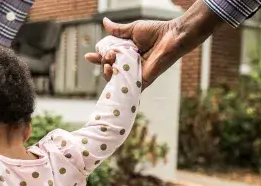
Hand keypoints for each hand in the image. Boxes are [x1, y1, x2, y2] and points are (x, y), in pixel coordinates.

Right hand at [85, 3, 221, 87]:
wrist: (172, 36)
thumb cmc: (156, 31)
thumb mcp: (133, 29)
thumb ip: (118, 30)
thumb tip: (104, 22)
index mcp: (127, 53)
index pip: (109, 58)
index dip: (98, 58)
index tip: (89, 56)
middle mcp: (130, 64)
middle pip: (109, 69)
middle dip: (103, 62)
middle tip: (109, 55)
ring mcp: (135, 73)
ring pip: (115, 79)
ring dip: (107, 72)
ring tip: (109, 64)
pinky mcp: (143, 81)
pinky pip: (128, 88)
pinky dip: (118, 86)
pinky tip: (111, 78)